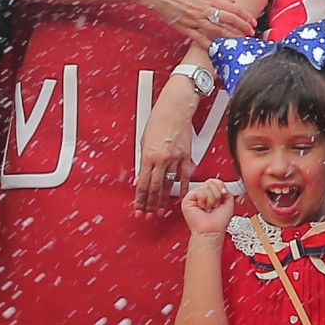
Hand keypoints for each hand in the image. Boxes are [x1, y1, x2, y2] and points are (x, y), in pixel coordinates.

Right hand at [133, 0, 256, 45]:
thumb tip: (231, 1)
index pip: (233, 8)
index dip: (245, 16)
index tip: (252, 21)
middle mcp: (203, 9)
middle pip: (229, 20)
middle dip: (242, 28)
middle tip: (251, 33)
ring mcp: (194, 19)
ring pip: (217, 31)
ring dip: (231, 37)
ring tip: (240, 41)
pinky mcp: (183, 27)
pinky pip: (199, 38)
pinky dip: (209, 44)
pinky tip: (217, 48)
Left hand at [135, 77, 198, 216]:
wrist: (176, 109)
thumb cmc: (159, 120)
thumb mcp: (144, 141)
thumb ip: (143, 160)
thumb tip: (140, 175)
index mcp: (149, 156)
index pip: (143, 184)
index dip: (140, 199)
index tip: (138, 208)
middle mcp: (162, 159)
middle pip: (155, 188)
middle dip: (150, 204)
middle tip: (147, 215)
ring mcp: (176, 159)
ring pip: (169, 184)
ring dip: (163, 199)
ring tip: (160, 210)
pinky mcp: (186, 156)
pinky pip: (185, 176)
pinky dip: (182, 188)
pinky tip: (180, 197)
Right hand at [181, 178, 234, 235]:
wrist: (212, 229)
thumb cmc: (219, 221)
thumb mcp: (228, 202)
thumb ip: (226, 190)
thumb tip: (221, 185)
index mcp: (210, 194)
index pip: (215, 181)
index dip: (220, 189)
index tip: (220, 200)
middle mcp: (202, 194)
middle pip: (211, 182)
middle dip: (216, 195)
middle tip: (213, 206)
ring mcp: (194, 196)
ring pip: (206, 186)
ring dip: (211, 199)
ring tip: (208, 208)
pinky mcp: (187, 199)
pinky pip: (198, 191)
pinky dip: (203, 199)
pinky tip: (201, 207)